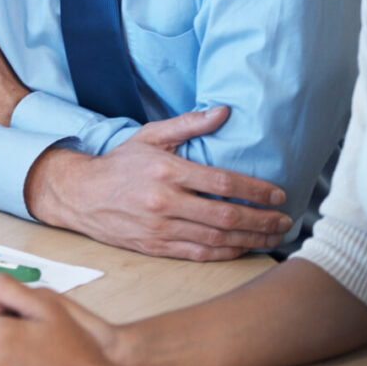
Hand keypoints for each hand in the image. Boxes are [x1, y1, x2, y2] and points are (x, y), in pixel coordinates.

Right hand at [25, 106, 291, 259]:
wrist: (81, 196)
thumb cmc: (120, 164)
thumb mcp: (150, 135)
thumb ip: (189, 124)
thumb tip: (224, 111)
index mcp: (167, 171)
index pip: (223, 182)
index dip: (256, 191)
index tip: (278, 195)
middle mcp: (165, 202)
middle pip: (225, 215)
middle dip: (261, 220)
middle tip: (285, 221)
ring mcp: (160, 228)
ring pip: (216, 238)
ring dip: (250, 239)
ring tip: (272, 237)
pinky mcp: (155, 246)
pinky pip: (198, 254)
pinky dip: (225, 253)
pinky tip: (242, 248)